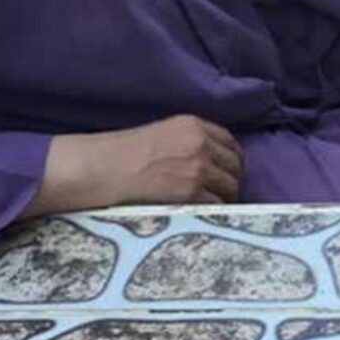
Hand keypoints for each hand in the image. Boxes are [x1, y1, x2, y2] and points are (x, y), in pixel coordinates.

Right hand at [107, 114, 244, 204]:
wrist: (105, 167)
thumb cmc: (124, 152)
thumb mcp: (162, 133)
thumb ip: (187, 140)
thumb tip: (206, 159)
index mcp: (193, 124)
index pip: (229, 141)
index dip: (232, 157)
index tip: (231, 169)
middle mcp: (201, 143)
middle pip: (235, 164)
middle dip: (232, 178)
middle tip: (225, 192)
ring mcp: (198, 167)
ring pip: (230, 185)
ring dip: (226, 197)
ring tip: (217, 206)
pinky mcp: (191, 191)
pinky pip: (217, 203)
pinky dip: (215, 211)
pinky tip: (206, 215)